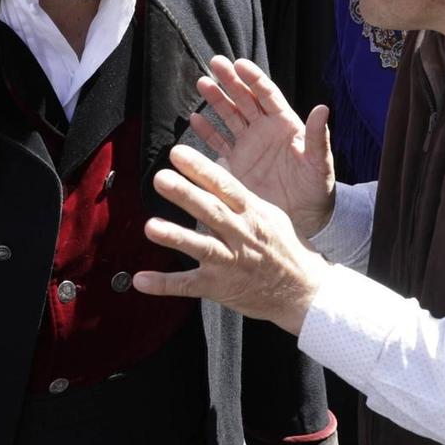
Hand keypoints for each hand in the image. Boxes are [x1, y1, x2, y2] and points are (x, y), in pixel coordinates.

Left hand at [134, 144, 332, 336]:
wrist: (303, 291)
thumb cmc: (284, 247)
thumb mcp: (269, 214)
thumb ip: (239, 194)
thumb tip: (218, 166)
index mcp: (252, 213)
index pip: (225, 186)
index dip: (201, 169)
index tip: (177, 153)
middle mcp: (241, 235)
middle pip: (211, 211)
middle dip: (186, 194)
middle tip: (161, 178)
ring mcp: (230, 263)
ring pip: (201, 247)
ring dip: (176, 237)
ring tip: (150, 226)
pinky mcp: (219, 287)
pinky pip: (188, 285)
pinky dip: (164, 284)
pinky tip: (141, 279)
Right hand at [189, 56, 336, 238]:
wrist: (302, 220)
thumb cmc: (316, 191)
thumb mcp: (319, 164)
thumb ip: (317, 137)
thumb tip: (323, 108)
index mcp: (286, 125)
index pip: (267, 95)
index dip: (253, 79)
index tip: (239, 64)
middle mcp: (265, 131)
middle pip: (245, 99)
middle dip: (231, 80)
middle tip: (215, 62)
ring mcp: (249, 146)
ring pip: (230, 116)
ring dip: (216, 100)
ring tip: (202, 83)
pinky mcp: (237, 164)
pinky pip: (219, 143)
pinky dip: (208, 131)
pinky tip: (195, 119)